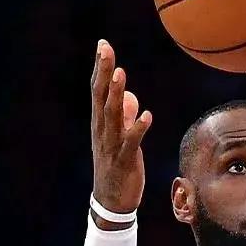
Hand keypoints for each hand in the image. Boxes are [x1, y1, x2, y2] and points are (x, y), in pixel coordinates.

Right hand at [91, 40, 151, 215]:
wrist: (111, 201)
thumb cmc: (116, 166)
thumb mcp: (120, 137)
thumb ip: (124, 116)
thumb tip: (130, 96)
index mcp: (101, 123)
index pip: (98, 90)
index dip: (100, 68)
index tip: (103, 44)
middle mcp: (102, 131)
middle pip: (101, 97)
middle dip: (103, 72)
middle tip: (105, 49)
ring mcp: (111, 145)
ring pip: (112, 116)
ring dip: (116, 95)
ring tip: (121, 74)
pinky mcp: (124, 160)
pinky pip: (131, 142)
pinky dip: (137, 128)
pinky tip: (147, 115)